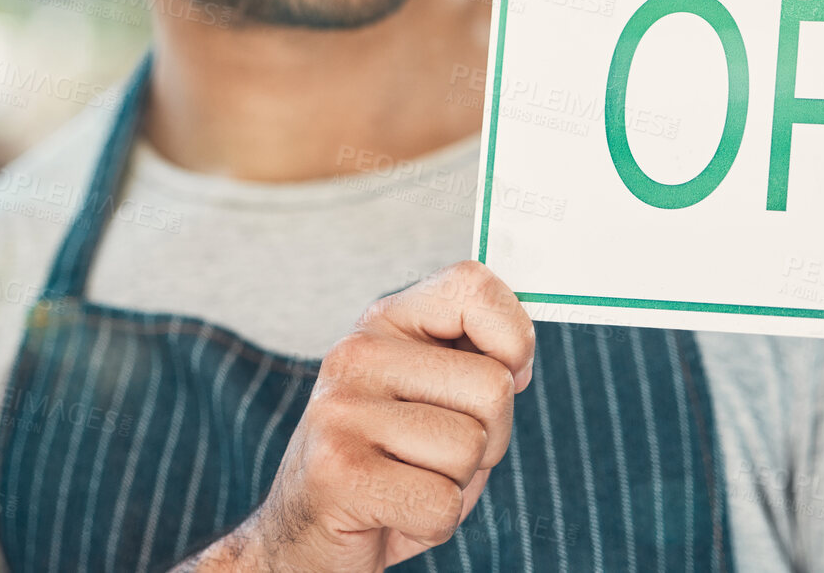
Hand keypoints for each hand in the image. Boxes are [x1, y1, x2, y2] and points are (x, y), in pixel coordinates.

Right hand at [199, 260, 534, 572]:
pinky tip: (393, 513)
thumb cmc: (392, 463)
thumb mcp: (434, 395)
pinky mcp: (338, 473)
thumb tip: (518, 359)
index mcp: (385, 321)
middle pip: (493, 386)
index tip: (506, 373)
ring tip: (410, 481)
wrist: (305, 536)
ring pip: (471, 448)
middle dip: (489, 437)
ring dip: (457, 483)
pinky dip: (433, 524)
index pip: (474, 287)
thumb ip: (475, 360)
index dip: (514, 338)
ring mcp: (341, 411)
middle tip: (437, 455)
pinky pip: (442, 505)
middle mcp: (356, 354)